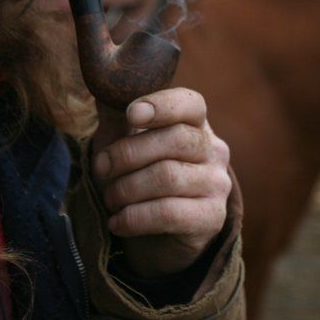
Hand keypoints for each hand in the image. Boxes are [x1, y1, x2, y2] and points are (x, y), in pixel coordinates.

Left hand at [91, 87, 231, 278]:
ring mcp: (217, 185)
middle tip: (101, 167)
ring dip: (127, 188)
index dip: (162, 105)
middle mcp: (214, 151)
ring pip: (169, 176)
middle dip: (128, 153)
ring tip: (111, 198)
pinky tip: (118, 222)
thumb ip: (116, 115)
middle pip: (177, 139)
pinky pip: (170, 212)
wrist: (154, 239)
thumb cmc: (137, 180)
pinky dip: (135, 217)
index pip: (191, 104)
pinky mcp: (212, 218)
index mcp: (195, 125)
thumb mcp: (121, 144)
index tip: (131, 114)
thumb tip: (105, 80)